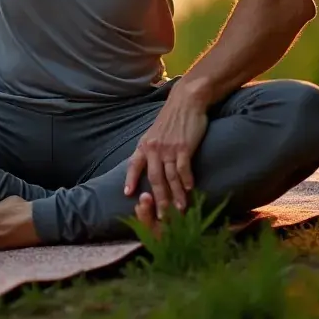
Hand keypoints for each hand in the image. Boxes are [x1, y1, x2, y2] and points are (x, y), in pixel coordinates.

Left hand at [124, 85, 207, 219]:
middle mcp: (154, 148)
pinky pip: (183, 169)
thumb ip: (151, 147)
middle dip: (158, 199)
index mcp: (145, 144)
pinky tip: (189, 190)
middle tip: (162, 217)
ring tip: (179, 210)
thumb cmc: (172, 118)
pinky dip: (186, 181)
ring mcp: (168, 148)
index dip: (130, 179)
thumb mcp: (155, 132)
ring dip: (175, 196)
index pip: (134, 164)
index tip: (128, 194)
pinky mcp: (184, 147)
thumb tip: (148, 164)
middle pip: (154, 179)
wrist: (186, 101)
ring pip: (170, 177)